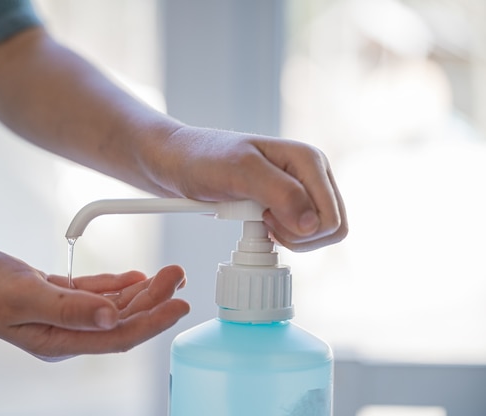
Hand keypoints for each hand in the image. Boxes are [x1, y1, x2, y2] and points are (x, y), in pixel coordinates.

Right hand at [0, 242, 188, 360]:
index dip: (153, 322)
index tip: (180, 305)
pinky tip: (135, 277)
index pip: (118, 336)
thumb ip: (70, 308)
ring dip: (141, 291)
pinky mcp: (56, 297)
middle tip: (177, 276)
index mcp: (58, 341)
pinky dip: (116, 285)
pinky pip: (95, 294)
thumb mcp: (25, 295)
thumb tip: (111, 316)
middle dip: (154, 300)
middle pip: (120, 320)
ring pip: (111, 306)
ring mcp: (61, 315)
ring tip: (166, 273)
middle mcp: (64, 332)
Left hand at [152, 126, 347, 251]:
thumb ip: (280, 193)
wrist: (178, 162)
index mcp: (309, 160)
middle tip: (262, 219)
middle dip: (297, 235)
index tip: (265, 214)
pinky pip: (299, 235)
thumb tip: (312, 224)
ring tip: (257, 218)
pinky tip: (256, 222)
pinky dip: (278, 236)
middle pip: (331, 228)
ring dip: (287, 236)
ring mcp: (300, 190)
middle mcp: (311, 175)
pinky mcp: (286, 204)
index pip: (331, 217)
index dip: (300, 228)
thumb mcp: (239, 172)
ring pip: (317, 235)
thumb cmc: (203, 159)